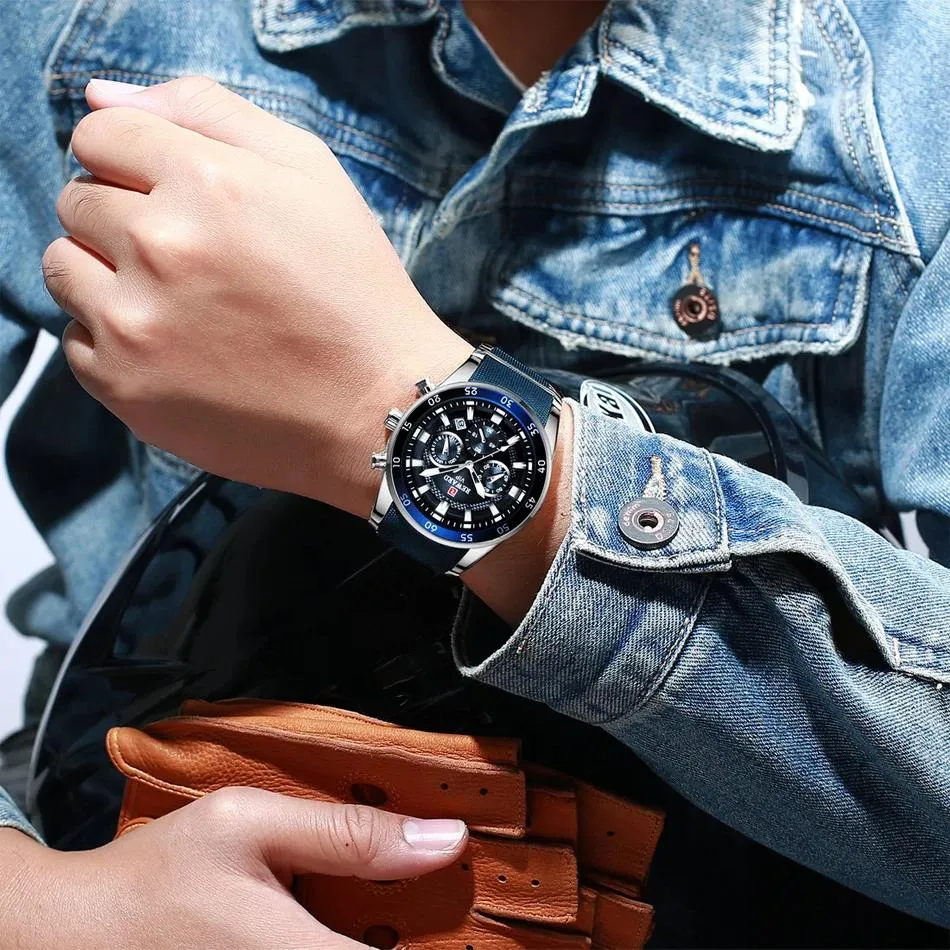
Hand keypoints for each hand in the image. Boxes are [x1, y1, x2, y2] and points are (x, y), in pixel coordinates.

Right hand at [0, 787, 466, 948]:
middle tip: (432, 894)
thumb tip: (442, 838)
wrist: (72, 937)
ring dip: (380, 933)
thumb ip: (347, 833)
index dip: (458, 936)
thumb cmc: (152, 882)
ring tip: (385, 902)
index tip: (474, 906)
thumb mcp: (250, 827)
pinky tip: (336, 918)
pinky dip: (344, 938)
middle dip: (419, 931)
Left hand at [42, 76, 471, 516]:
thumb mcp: (311, 172)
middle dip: (123, 216)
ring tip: (175, 302)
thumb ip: (209, 111)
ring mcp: (135, 323)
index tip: (169, 191)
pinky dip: (112, 338)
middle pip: (78, 200)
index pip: (98, 135)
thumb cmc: (353, 287)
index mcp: (205, 182)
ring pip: (64, 266)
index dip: (134, 159)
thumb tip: (101, 94)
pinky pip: (76, 339)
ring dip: (105, 273)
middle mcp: (158, 247)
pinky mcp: (126, 387)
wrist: (377, 406)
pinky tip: (174, 348)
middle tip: (190, 257)